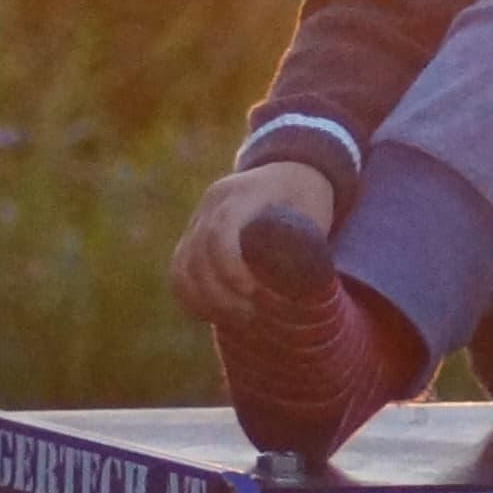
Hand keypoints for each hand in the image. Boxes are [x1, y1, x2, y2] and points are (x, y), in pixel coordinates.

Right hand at [170, 161, 334, 329]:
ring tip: (238, 321)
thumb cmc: (307, 198)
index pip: (220, 231)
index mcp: (241, 192)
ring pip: (182, 267)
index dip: (230, 267)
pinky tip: (216, 316)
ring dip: (205, 301)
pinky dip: (192, 298)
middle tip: (252, 317)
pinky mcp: (192, 238)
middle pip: (196, 255)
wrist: (288, 171)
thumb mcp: (314, 212)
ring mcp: (197, 221)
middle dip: (220, 294)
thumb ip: (306, 244)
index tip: (253, 294)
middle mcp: (211, 204)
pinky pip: (179, 272)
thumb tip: (301, 290)